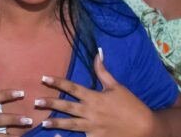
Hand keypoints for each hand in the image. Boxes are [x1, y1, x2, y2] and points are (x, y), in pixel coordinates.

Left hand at [37, 51, 157, 136]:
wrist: (144, 127)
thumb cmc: (130, 105)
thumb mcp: (117, 86)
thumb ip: (103, 71)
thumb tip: (97, 53)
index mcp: (95, 97)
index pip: (73, 87)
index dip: (58, 82)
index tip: (44, 78)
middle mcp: (91, 112)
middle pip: (67, 106)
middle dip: (51, 103)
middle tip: (36, 101)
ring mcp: (93, 127)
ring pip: (70, 124)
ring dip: (56, 123)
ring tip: (43, 122)